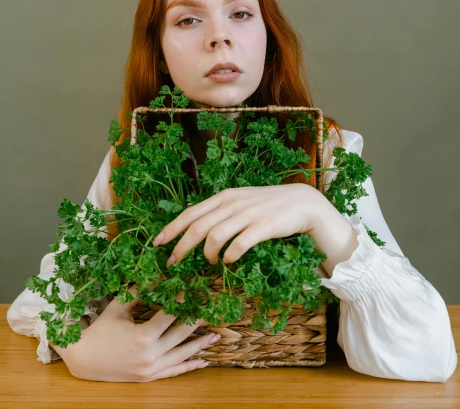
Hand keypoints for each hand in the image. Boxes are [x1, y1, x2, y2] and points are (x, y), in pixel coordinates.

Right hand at [51, 285, 220, 381]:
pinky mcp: (149, 377)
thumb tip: (154, 276)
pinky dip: (189, 366)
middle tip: (212, 309)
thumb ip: (136, 293)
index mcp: (143, 336)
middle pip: (181, 334)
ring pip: (182, 354)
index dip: (184, 301)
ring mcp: (151, 368)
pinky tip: (202, 361)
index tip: (195, 290)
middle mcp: (151, 354)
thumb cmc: (99, 331)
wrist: (83, 360)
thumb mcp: (116, 309)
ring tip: (216, 335)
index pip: (171, 315)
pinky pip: (174, 371)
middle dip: (198, 320)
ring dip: (200, 344)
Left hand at [153, 184, 322, 264]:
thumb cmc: (268, 205)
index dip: (171, 228)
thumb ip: (220, 210)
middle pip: (197, 226)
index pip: (191, 213)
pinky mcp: (262, 227)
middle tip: (172, 262)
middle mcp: (232, 204)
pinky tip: (228, 261)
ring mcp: (247, 215)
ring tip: (210, 262)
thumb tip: (194, 222)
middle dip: (181, 246)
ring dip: (207, 254)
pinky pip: (238, 245)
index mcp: (224, 197)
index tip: (157, 243)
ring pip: (214, 236)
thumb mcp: (241, 201)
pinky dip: (229, 256)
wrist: (302, 202)